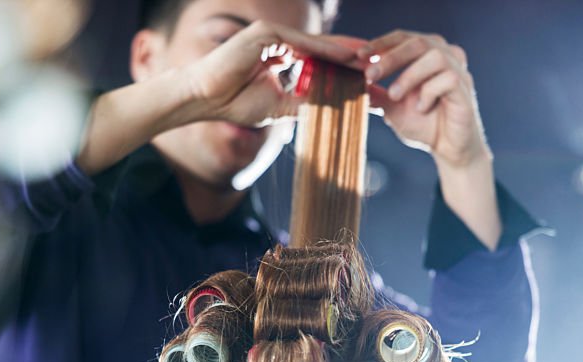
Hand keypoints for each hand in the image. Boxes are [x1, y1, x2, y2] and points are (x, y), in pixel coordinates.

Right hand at [185, 20, 355, 126]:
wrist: (205, 100)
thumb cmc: (234, 103)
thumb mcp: (278, 105)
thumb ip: (303, 101)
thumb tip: (330, 107)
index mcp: (279, 55)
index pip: (317, 58)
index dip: (341, 66)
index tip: (365, 76)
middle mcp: (277, 40)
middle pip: (321, 47)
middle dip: (348, 55)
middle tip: (377, 62)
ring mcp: (270, 34)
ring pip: (314, 42)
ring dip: (341, 51)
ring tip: (368, 59)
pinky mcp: (264, 34)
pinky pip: (300, 42)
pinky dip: (322, 49)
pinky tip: (344, 56)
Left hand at [356, 31, 490, 169]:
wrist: (447, 149)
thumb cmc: (423, 123)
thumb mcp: (392, 107)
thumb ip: (376, 93)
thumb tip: (349, 84)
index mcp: (427, 53)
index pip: (403, 37)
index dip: (380, 44)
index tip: (358, 56)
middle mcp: (446, 55)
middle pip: (418, 42)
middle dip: (390, 58)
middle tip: (369, 75)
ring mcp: (458, 70)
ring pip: (435, 56)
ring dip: (409, 76)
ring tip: (394, 96)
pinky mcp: (465, 89)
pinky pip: (448, 79)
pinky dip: (429, 92)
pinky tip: (422, 108)